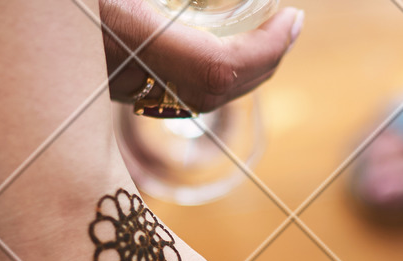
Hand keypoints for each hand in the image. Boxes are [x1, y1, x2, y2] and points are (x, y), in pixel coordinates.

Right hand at [101, 0, 303, 112]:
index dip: (265, 50)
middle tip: (290, 25)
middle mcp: (128, 73)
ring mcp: (119, 87)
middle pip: (217, 91)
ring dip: (242, 71)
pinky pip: (176, 92)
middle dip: (264, 61)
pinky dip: (212, 74)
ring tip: (266, 37)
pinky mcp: (112, 86)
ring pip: (198, 98)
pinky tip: (221, 48)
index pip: (218, 67)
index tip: (291, 19)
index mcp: (129, 36)